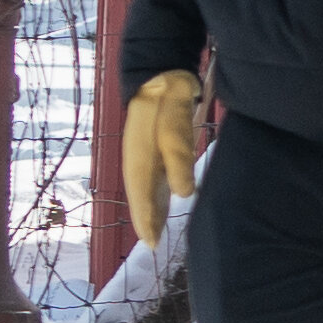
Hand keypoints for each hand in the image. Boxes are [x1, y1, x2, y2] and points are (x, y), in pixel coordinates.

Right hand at [123, 69, 206, 234]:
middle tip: (153, 244)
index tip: (151, 244)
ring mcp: (144, 156)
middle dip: (146, 220)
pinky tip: (166, 199)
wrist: (160, 79)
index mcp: (138, 162)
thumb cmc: (167, 105)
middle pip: (141, 197)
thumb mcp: (175, 131)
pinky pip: (153, 178)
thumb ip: (179, 162)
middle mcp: (137, 163)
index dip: (145, 222)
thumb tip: (184, 194)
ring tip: (157, 229)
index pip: (141, 199)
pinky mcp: (154, 149)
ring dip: (151, 208)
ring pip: (146, 189)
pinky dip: (157, 193)